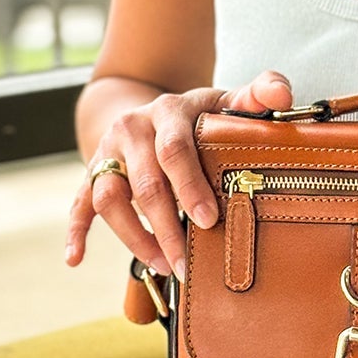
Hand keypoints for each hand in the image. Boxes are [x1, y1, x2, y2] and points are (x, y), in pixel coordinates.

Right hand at [65, 69, 294, 277]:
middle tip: (186, 264)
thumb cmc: (201, 117)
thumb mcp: (227, 102)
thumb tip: (282, 93)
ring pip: (109, 197)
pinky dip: (76, 231)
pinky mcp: (94, 172)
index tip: (208, 220)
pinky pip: (80, 202)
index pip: (175, 150)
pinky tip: (75, 258)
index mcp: (169, 112)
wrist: (152, 110)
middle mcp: (133, 129)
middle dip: (166, 227)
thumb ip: (258, 94)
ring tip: (163, 265)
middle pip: (145, 183)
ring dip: (134, 236)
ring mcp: (109, 152)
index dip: (189, 186)